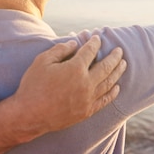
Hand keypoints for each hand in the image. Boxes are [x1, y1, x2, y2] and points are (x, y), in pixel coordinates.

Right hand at [11, 36, 125, 137]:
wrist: (29, 115)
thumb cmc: (33, 85)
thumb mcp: (42, 61)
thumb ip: (60, 50)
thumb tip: (75, 43)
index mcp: (75, 68)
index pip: (90, 51)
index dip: (94, 43)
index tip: (97, 38)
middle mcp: (86, 83)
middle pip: (106, 66)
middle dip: (114, 56)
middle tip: (119, 50)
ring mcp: (88, 98)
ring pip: (109, 83)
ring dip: (118, 72)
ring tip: (123, 64)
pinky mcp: (87, 111)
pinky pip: (105, 100)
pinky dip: (112, 93)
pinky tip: (117, 87)